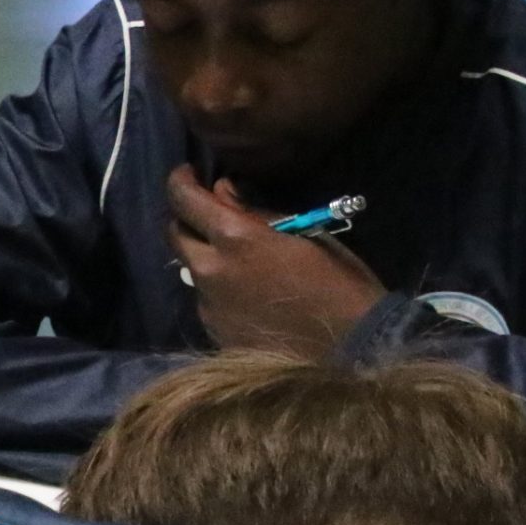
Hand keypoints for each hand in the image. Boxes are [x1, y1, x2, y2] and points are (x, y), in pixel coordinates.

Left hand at [167, 166, 384, 359]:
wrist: (351, 350)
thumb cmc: (339, 283)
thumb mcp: (306, 234)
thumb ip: (256, 213)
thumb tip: (222, 192)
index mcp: (234, 237)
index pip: (183, 198)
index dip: (180, 181)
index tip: (187, 175)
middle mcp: (210, 269)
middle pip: (174, 234)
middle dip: (187, 220)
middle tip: (210, 217)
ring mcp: (208, 304)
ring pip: (190, 270)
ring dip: (206, 259)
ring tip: (241, 264)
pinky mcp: (213, 331)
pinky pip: (206, 300)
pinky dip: (219, 290)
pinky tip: (249, 298)